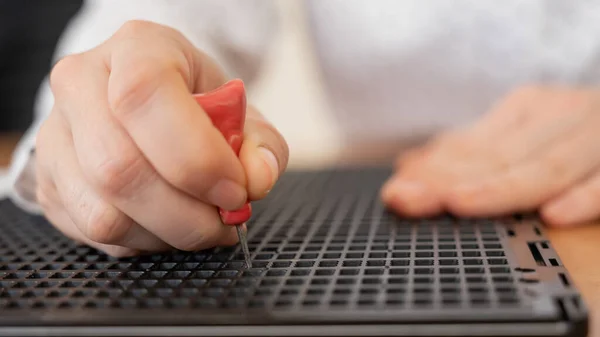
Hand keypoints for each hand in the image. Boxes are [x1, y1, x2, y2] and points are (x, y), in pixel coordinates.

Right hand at [35, 20, 287, 256]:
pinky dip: (144, 243)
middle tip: (225, 221)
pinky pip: (95, 234)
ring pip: (104, 214)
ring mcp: (56, 136)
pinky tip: (166, 224)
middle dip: (187, 215)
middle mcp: (82, 84)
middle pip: (119, 168)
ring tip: (200, 223)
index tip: (235, 191)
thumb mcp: (239, 109)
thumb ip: (261, 144)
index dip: (196, 157)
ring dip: (167, 235)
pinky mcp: (48, 181)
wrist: (144, 102)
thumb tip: (257, 178)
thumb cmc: (194, 102)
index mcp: (136, 49)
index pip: (146, 95)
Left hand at [381, 86, 599, 226]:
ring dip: (502, 187)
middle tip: (408, 200)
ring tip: (460, 203)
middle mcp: (560, 116)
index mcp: (529, 110)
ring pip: (548, 164)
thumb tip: (411, 165)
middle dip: (450, 181)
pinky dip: (588, 195)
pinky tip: (557, 214)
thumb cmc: (576, 133)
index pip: (473, 146)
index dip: (433, 171)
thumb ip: (473, 149)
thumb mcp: (522, 134)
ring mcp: (597, 136)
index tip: (397, 192)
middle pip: (500, 155)